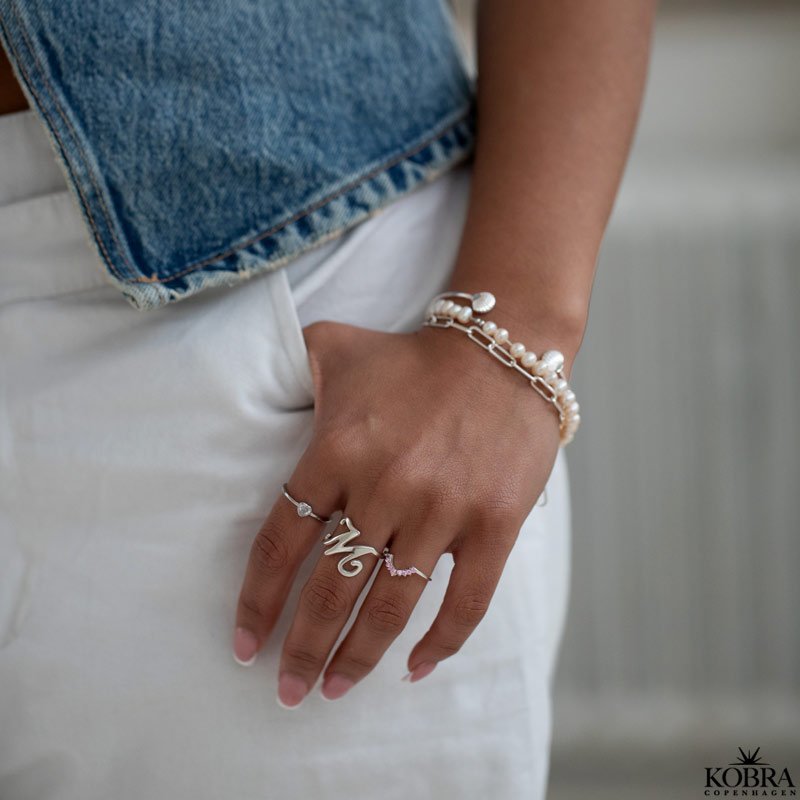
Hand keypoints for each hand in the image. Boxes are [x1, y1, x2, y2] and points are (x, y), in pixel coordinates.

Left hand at [233, 318, 562, 706]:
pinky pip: (465, 603)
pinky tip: (414, 670)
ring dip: (357, 658)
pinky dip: (440, 644)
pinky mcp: (493, 524)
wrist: (502, 352)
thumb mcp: (336, 346)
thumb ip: (290, 366)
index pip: (281, 542)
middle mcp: (385, 485)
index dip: (258, 602)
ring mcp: (442, 509)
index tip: (245, 645)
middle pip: (330, 588)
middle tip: (287, 692)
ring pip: (389, 606)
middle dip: (303, 650)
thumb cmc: (412, 359)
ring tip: (333, 691)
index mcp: (337, 449)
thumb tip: (255, 387)